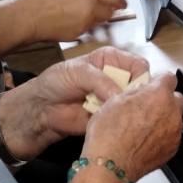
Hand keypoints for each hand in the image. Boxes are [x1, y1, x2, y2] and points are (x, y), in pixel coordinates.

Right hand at [0, 0, 126, 52]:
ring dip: (96, 17)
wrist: (23, 18)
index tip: (121, 0)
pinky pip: (85, 29)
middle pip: (109, 11)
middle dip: (109, 9)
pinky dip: (83, 25)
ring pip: (98, 21)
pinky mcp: (76, 35)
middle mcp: (90, 8)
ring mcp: (84, 24)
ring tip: (84, 13)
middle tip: (106, 7)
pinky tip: (71, 20)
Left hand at [0, 47, 149, 157]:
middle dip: (137, 94)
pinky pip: (124, 119)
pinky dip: (121, 121)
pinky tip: (113, 122)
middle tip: (126, 103)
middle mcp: (117, 78)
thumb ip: (101, 80)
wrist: (41, 109)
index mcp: (112, 60)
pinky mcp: (111, 117)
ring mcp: (115, 99)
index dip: (141, 75)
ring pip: (135, 104)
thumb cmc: (56, 83)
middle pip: (141, 85)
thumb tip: (121, 96)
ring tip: (116, 114)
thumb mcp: (78, 72)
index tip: (136, 87)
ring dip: (128, 109)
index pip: (138, 64)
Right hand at [83, 66, 182, 180]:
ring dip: (163, 118)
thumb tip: (141, 91)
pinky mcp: (172, 149)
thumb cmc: (109, 135)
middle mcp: (172, 112)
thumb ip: (135, 91)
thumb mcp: (114, 100)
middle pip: (175, 98)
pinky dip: (162, 135)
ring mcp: (174, 132)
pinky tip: (145, 139)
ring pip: (174, 118)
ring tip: (143, 126)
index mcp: (158, 95)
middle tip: (146, 106)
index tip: (151, 85)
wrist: (111, 166)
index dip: (158, 80)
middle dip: (164, 99)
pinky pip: (171, 136)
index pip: (168, 77)